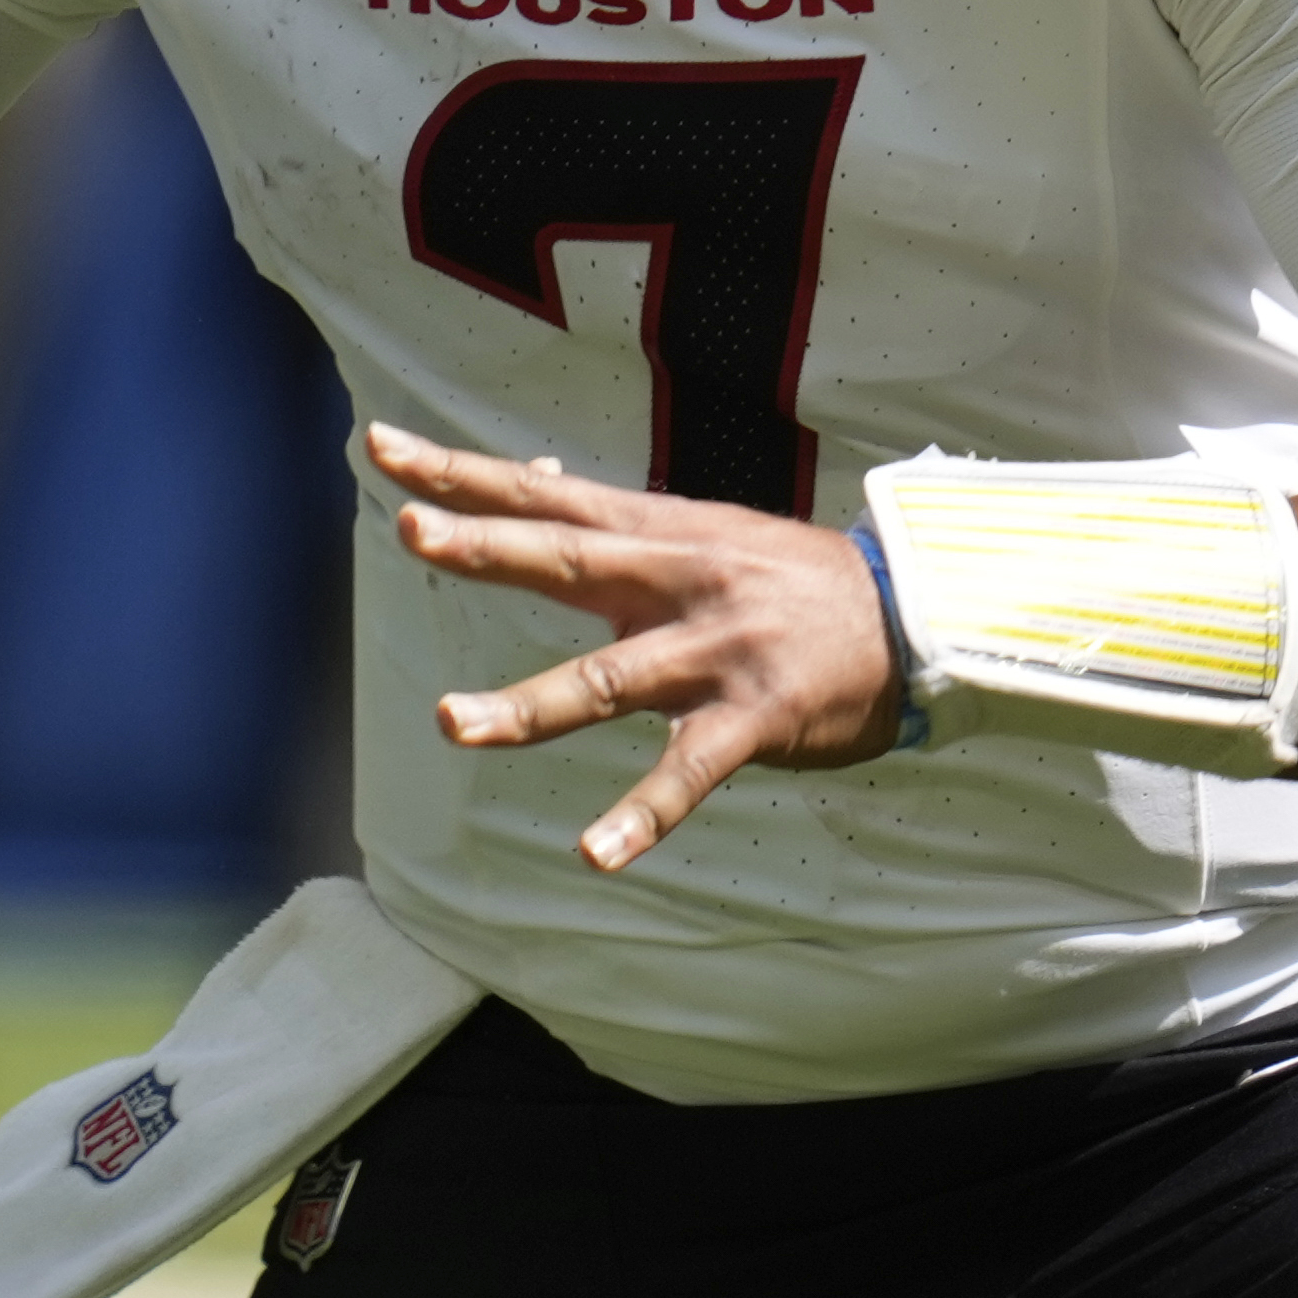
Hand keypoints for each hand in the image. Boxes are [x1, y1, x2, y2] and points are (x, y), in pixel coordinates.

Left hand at [376, 421, 899, 871]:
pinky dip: (641, 814)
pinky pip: (688, 772)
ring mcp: (715, 651)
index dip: (463, 475)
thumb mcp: (704, 535)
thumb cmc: (794, 582)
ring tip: (451, 721)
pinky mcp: (754, 717)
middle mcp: (679, 582)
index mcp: (660, 535)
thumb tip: (539, 481)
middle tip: (408, 529)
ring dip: (527, 704)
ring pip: (608, 679)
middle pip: (566, 560)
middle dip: (485, 546)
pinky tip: (594, 851)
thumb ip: (619, 528)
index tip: (383, 446)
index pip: (544, 496)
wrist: (914, 615)